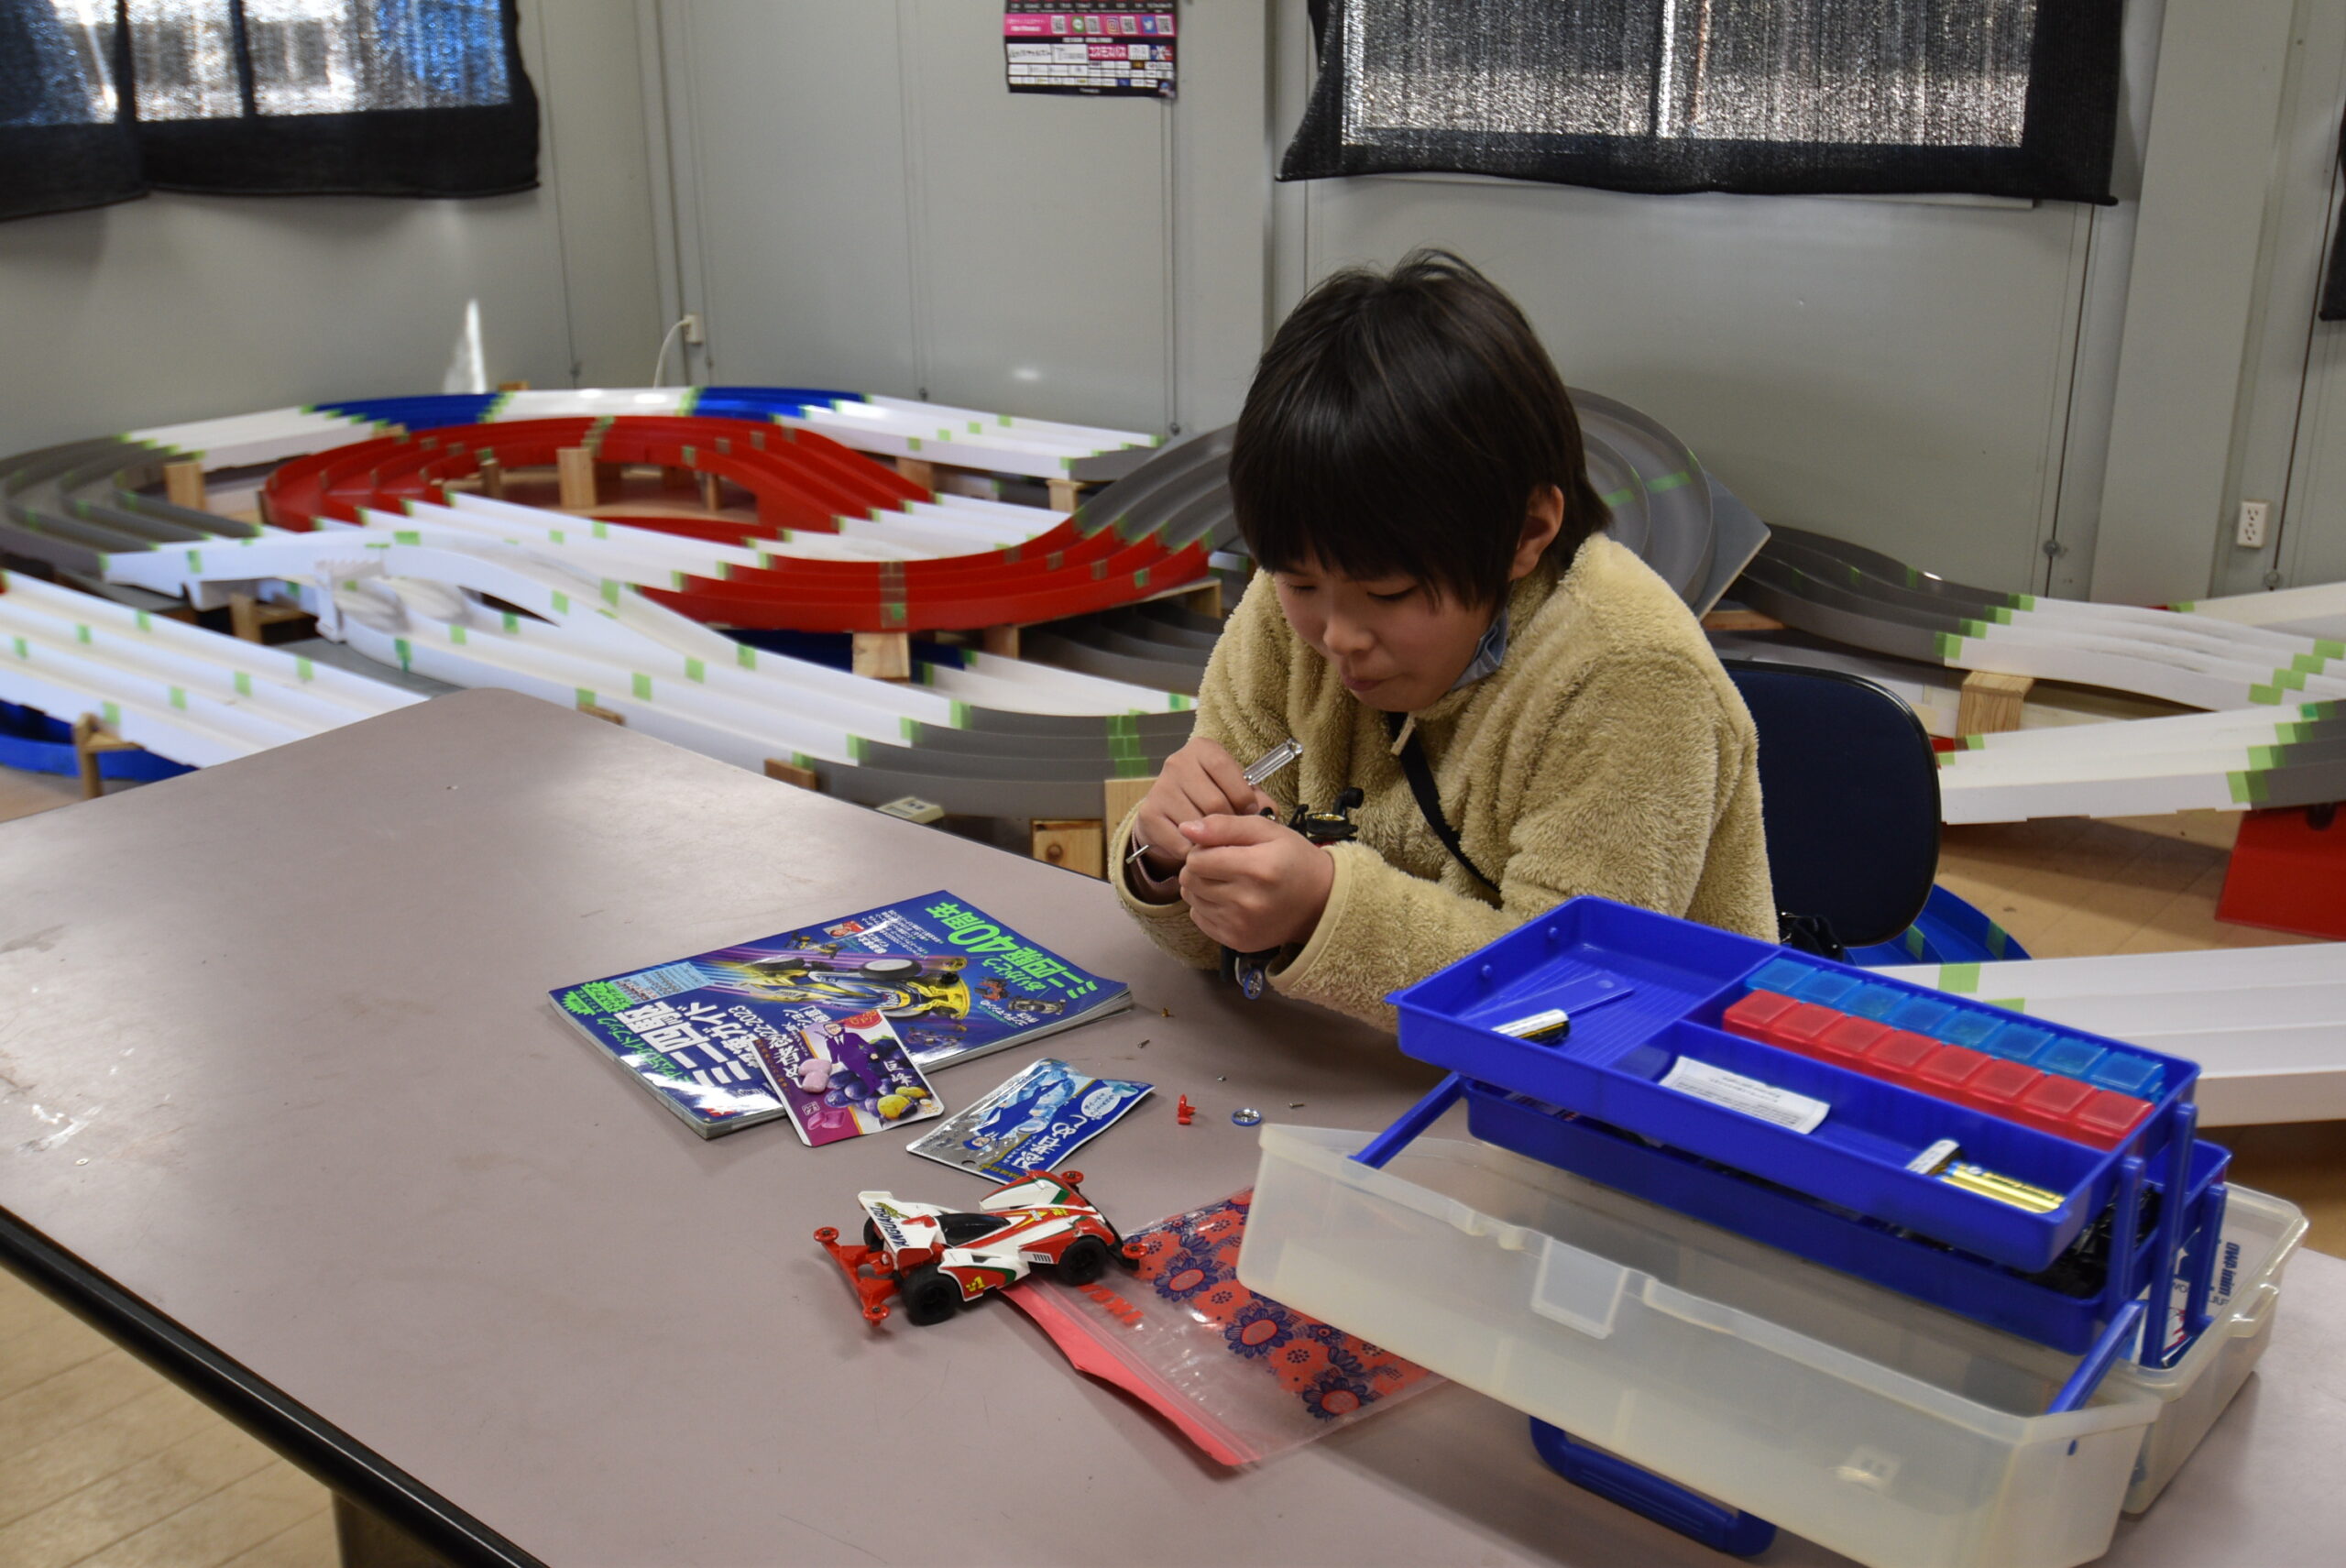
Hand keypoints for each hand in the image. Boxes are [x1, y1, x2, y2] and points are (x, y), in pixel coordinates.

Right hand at [1127, 737, 1272, 893]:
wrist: (1172, 817)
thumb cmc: (1212, 799)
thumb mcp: (1236, 791)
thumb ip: (1256, 798)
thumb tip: (1268, 811)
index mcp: (1202, 749)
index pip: (1224, 768)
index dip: (1242, 795)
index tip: (1248, 810)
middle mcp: (1177, 763)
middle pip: (1214, 801)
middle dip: (1228, 822)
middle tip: (1231, 831)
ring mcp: (1160, 788)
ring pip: (1198, 824)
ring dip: (1211, 840)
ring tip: (1215, 840)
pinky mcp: (1149, 813)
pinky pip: (1181, 841)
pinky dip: (1193, 850)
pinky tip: (1197, 846)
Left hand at [1177, 813, 1334, 952]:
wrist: (1320, 901)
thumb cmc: (1294, 858)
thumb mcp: (1267, 830)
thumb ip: (1224, 826)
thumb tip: (1185, 828)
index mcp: (1256, 868)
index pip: (1196, 859)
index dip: (1201, 849)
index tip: (1219, 848)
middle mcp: (1246, 902)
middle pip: (1190, 880)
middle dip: (1199, 867)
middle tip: (1222, 863)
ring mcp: (1240, 926)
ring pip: (1191, 899)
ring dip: (1201, 887)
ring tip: (1227, 881)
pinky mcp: (1237, 941)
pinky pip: (1199, 918)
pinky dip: (1208, 907)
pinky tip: (1230, 899)